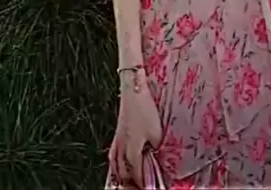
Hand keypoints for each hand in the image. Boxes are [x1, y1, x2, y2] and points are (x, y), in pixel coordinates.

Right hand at [109, 73, 162, 187]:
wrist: (133, 90)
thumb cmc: (145, 109)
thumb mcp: (156, 132)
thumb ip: (155, 148)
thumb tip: (155, 157)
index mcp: (132, 149)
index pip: (136, 173)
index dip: (142, 182)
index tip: (149, 187)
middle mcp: (122, 147)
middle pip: (123, 172)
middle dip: (129, 182)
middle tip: (138, 186)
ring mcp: (118, 139)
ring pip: (116, 164)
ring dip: (122, 174)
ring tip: (127, 181)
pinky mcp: (117, 132)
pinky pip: (113, 153)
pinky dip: (116, 162)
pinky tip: (119, 162)